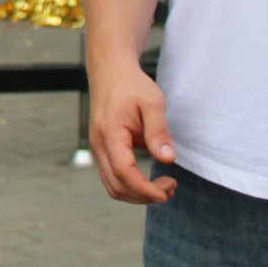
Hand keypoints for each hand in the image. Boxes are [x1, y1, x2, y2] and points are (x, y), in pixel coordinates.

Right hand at [87, 63, 177, 204]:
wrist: (110, 70)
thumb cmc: (132, 85)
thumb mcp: (152, 103)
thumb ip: (158, 131)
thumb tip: (167, 159)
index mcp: (110, 133)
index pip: (124, 173)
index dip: (145, 189)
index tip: (168, 191)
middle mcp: (98, 144)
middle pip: (116, 186)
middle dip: (144, 195)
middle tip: (171, 188)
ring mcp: (97, 148)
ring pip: (112, 185)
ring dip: (137, 194)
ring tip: (163, 187)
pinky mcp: (101, 149)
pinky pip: (111, 177)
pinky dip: (130, 185)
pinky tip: (149, 179)